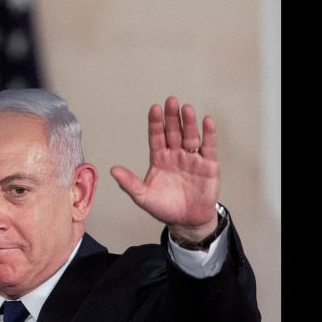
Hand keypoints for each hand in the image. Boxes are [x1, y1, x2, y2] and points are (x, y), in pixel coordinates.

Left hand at [109, 97, 219, 242]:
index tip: (154, 109)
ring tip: (186, 108)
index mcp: (159, 159)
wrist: (187, 221)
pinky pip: (208, 147)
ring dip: (188, 122)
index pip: (156, 137)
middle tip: (171, 101)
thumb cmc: (165, 208)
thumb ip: (129, 183)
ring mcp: (192, 159)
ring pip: (190, 136)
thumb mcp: (143, 197)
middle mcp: (175, 155)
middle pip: (173, 132)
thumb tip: (113, 170)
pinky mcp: (208, 165)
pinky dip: (208, 134)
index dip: (155, 123)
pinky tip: (206, 121)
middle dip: (171, 117)